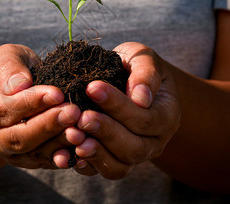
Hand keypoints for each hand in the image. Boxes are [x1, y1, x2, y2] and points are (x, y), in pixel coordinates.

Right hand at [0, 44, 81, 168]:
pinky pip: (48, 162)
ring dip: (60, 143)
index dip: (31, 102)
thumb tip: (19, 85)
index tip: (57, 92)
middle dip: (48, 125)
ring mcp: (9, 154)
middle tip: (73, 111)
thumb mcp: (5, 57)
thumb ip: (9, 67)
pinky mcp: (29, 161)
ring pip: (35, 154)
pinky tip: (84, 147)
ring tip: (81, 129)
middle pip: (19, 137)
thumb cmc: (10, 69)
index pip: (5, 110)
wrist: (14, 89)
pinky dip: (66, 157)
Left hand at [56, 42, 180, 178]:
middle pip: (133, 148)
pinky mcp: (112, 163)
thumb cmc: (134, 67)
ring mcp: (133, 156)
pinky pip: (99, 171)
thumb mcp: (143, 59)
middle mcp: (154, 143)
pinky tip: (63, 152)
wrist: (127, 82)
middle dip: (105, 132)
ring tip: (73, 135)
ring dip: (94, 152)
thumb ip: (145, 73)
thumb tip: (141, 98)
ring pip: (118, 166)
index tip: (92, 87)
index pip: (145, 118)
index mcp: (166, 116)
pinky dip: (82, 164)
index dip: (118, 106)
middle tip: (82, 116)